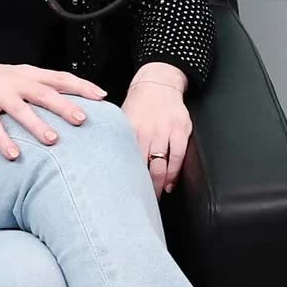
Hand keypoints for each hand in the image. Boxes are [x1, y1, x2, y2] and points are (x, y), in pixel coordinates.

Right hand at [0, 55, 106, 159]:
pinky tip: (13, 154)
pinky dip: (2, 139)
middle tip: (83, 119)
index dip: (81, 85)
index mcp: (26, 75)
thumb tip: (73, 106)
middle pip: (43, 92)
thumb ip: (40, 89)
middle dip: (64, 105)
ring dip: (36, 124)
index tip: (102, 96)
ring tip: (52, 140)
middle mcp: (13, 81)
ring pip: (19, 108)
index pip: (59, 77)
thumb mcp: (16, 79)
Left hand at [122, 68, 191, 198]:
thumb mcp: (122, 119)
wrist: (158, 83)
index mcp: (129, 130)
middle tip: (140, 202)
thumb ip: (118, 140)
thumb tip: (105, 163)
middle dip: (143, 188)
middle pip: (143, 167)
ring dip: (159, 185)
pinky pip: (179, 156)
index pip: (126, 161)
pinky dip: (175, 173)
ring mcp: (165, 130)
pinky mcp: (181, 129)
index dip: (125, 180)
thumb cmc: (138, 104)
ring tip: (155, 197)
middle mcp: (147, 131)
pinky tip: (170, 184)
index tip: (123, 195)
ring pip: (162, 165)